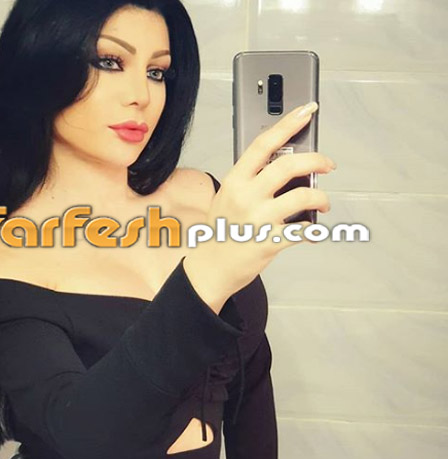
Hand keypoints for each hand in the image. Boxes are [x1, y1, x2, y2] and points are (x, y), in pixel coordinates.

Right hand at [186, 102, 333, 298]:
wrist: (212, 267)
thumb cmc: (221, 232)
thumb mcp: (227, 197)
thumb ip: (250, 180)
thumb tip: (286, 166)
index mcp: (235, 180)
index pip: (264, 143)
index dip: (289, 123)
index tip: (307, 111)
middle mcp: (246, 196)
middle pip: (290, 165)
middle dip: (317, 160)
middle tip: (327, 164)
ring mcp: (259, 219)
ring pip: (304, 196)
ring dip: (321, 197)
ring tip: (323, 203)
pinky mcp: (270, 242)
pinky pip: (303, 230)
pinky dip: (313, 229)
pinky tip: (310, 230)